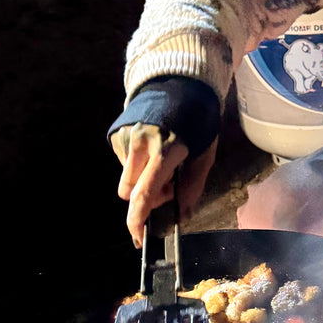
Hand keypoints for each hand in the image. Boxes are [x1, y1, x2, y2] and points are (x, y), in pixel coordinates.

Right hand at [113, 122, 217, 246]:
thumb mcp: (204, 154)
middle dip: (147, 199)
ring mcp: (126, 138)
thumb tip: (183, 216)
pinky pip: (123, 164)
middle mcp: (140, 144)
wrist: (177, 86)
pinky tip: (151, 151)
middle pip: (130, 193)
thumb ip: (193, 186)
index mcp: (166, 150)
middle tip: (169, 189)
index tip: (138, 237)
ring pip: (126, 180)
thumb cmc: (197, 123)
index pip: (145, 192)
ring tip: (161, 166)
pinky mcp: (117, 134)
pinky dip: (136, 166)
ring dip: (142, 182)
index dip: (138, 219)